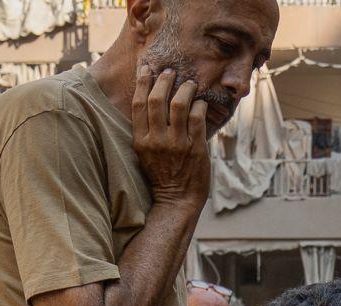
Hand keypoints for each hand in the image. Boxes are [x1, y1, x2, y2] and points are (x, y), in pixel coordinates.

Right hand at [132, 65, 211, 206]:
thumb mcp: (145, 154)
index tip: (146, 69)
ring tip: (190, 84)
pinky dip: (200, 106)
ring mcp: (177, 144)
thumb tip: (152, 101)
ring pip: (179, 105)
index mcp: (140, 141)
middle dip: (163, 81)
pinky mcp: (195, 148)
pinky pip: (198, 118)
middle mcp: (157, 140)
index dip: (142, 83)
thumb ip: (147, 130)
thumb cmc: (161, 176)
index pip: (139, 104)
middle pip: (157, 100)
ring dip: (185, 89)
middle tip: (170, 72)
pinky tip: (202, 102)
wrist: (177, 200)